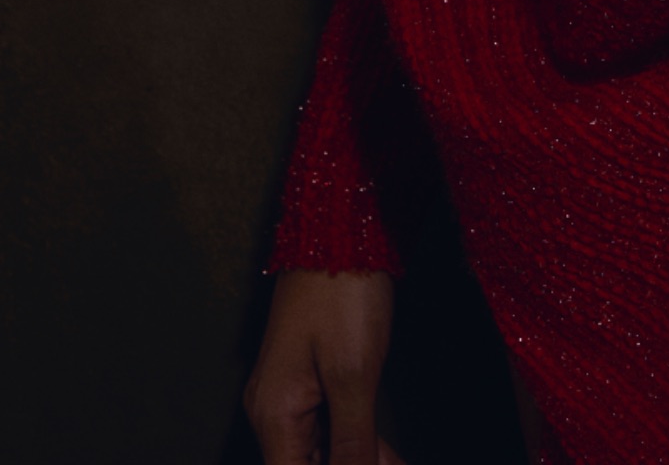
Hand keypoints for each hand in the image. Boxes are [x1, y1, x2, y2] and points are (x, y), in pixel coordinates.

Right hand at [244, 269, 403, 464]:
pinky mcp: (308, 376)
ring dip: (358, 458)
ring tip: (396, 460)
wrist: (339, 228)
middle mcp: (272, 409)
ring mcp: (289, 392)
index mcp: (273, 414)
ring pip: (320, 450)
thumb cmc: (342, 290)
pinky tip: (386, 452)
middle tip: (395, 462)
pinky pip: (328, 425)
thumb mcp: (353, 371)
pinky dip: (356, 439)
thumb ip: (351, 439)